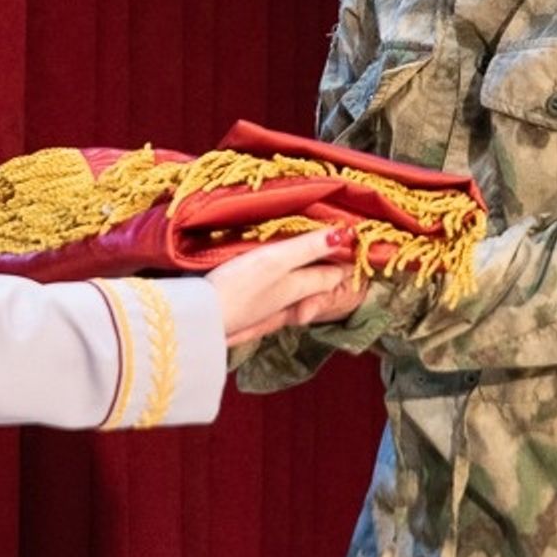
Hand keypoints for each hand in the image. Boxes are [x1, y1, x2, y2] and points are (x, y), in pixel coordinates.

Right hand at [208, 227, 367, 346]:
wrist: (200, 320)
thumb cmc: (238, 287)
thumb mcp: (276, 260)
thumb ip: (307, 248)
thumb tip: (345, 235)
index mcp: (297, 287)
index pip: (330, 275)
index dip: (345, 263)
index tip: (357, 250)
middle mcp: (286, 300)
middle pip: (314, 286)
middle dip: (326, 274)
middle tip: (337, 259)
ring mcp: (265, 308)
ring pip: (293, 294)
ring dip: (303, 281)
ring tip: (309, 269)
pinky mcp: (244, 310)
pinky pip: (271, 300)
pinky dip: (278, 289)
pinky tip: (269, 286)